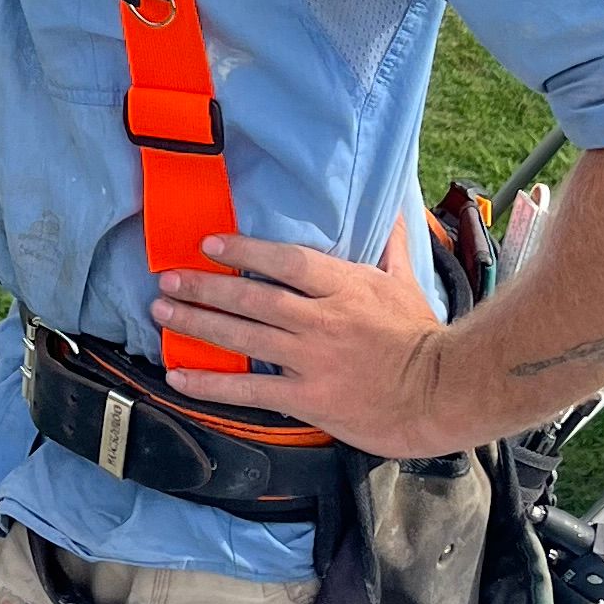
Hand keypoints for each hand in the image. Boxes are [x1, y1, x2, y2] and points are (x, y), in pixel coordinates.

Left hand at [153, 220, 449, 455]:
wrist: (440, 394)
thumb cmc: (421, 336)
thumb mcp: (405, 281)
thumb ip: (388, 244)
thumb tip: (393, 205)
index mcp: (344, 285)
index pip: (285, 260)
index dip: (244, 249)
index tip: (208, 243)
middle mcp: (321, 319)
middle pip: (252, 297)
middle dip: (205, 286)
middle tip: (167, 278)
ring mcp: (311, 360)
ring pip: (243, 337)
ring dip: (198, 323)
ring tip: (163, 311)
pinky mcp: (307, 398)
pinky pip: (250, 390)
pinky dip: (211, 383)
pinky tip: (179, 376)